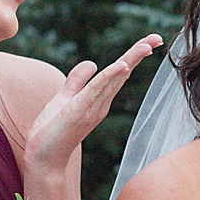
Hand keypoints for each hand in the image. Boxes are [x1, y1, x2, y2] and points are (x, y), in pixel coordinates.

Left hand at [22, 36, 166, 182]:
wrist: (42, 160)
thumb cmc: (51, 133)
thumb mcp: (63, 99)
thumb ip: (77, 81)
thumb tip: (92, 62)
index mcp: (99, 99)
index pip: (119, 72)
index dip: (133, 55)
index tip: (151, 42)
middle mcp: (101, 103)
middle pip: (123, 73)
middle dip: (139, 54)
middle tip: (157, 38)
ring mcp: (92, 108)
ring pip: (114, 79)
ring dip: (130, 60)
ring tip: (147, 46)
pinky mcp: (79, 111)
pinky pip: (96, 89)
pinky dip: (110, 76)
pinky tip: (122, 65)